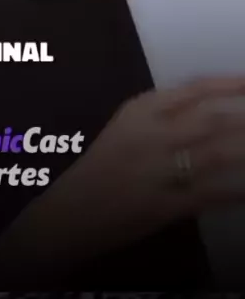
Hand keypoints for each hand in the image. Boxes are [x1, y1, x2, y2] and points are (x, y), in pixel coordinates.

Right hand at [0, 74, 244, 285]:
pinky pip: (210, 194)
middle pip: (211, 118)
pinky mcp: (165, 206)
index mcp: (140, 111)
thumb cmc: (101, 167)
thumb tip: (209, 104)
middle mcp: (151, 135)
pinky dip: (236, 190)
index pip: (193, 90)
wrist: (70, 214)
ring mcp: (158, 171)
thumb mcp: (125, 127)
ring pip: (215, 154)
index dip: (228, 84)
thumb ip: (162, 113)